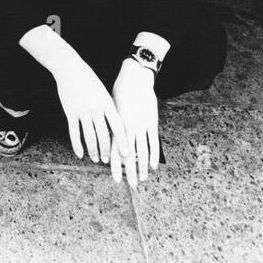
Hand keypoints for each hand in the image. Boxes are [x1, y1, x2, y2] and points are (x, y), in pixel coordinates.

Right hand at [52, 46, 129, 176]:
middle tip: (108, 160)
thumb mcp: (103, 92)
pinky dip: (77, 145)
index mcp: (107, 103)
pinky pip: (74, 132)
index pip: (118, 126)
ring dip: (93, 150)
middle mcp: (96, 108)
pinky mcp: (70, 112)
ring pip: (89, 136)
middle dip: (107, 150)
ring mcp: (82, 111)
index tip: (126, 154)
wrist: (70, 68)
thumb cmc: (89, 79)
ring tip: (96, 159)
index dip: (122, 141)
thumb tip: (114, 127)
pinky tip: (80, 154)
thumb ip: (108, 108)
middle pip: (103, 134)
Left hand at [111, 60, 159, 186]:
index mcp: (117, 124)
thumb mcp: (111, 108)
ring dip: (142, 166)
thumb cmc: (120, 92)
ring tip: (142, 179)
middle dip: (130, 171)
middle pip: (129, 154)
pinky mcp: (152, 121)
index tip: (115, 178)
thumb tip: (109, 142)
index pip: (115, 149)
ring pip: (142, 151)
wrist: (134, 76)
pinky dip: (153, 155)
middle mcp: (128, 127)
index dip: (115, 165)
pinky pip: (153, 142)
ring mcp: (141, 125)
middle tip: (131, 186)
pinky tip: (153, 166)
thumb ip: (112, 125)